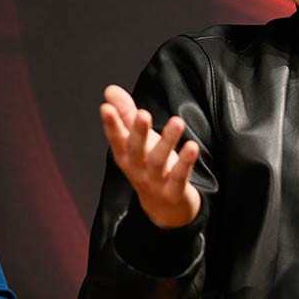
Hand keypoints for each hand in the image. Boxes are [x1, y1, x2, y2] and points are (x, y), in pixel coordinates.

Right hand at [100, 84, 200, 228]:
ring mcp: (155, 182)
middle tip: (143, 114)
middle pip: (136, 150)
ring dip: (167, 142)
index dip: (111, 124)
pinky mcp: (173, 192)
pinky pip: (179, 177)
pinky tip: (192, 146)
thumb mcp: (137, 141)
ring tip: (177, 122)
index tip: (106, 107)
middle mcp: (137, 169)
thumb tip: (110, 90)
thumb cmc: (149, 166)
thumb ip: (126, 114)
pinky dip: (185, 163)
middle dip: (138, 132)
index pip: (116, 139)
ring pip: (158, 162)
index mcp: (126, 155)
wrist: (164, 209)